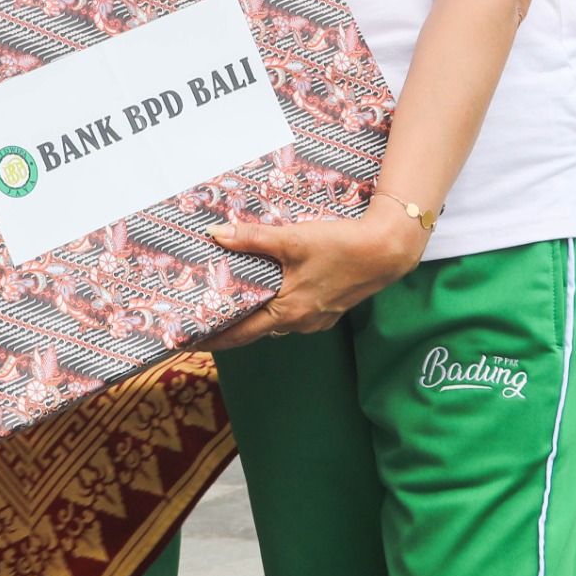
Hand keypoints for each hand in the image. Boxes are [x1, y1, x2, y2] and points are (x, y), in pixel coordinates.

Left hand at [196, 210, 429, 349]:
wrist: (387, 251)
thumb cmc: (340, 247)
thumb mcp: (292, 240)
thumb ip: (252, 238)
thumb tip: (215, 234)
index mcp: (287, 312)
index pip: (240, 333)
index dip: (213, 338)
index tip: (188, 341)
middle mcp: (300, 322)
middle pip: (256, 327)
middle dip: (231, 323)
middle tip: (203, 315)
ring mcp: (317, 318)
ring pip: (276, 319)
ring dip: (256, 311)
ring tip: (233, 298)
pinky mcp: (329, 308)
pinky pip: (294, 311)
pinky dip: (278, 303)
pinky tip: (274, 286)